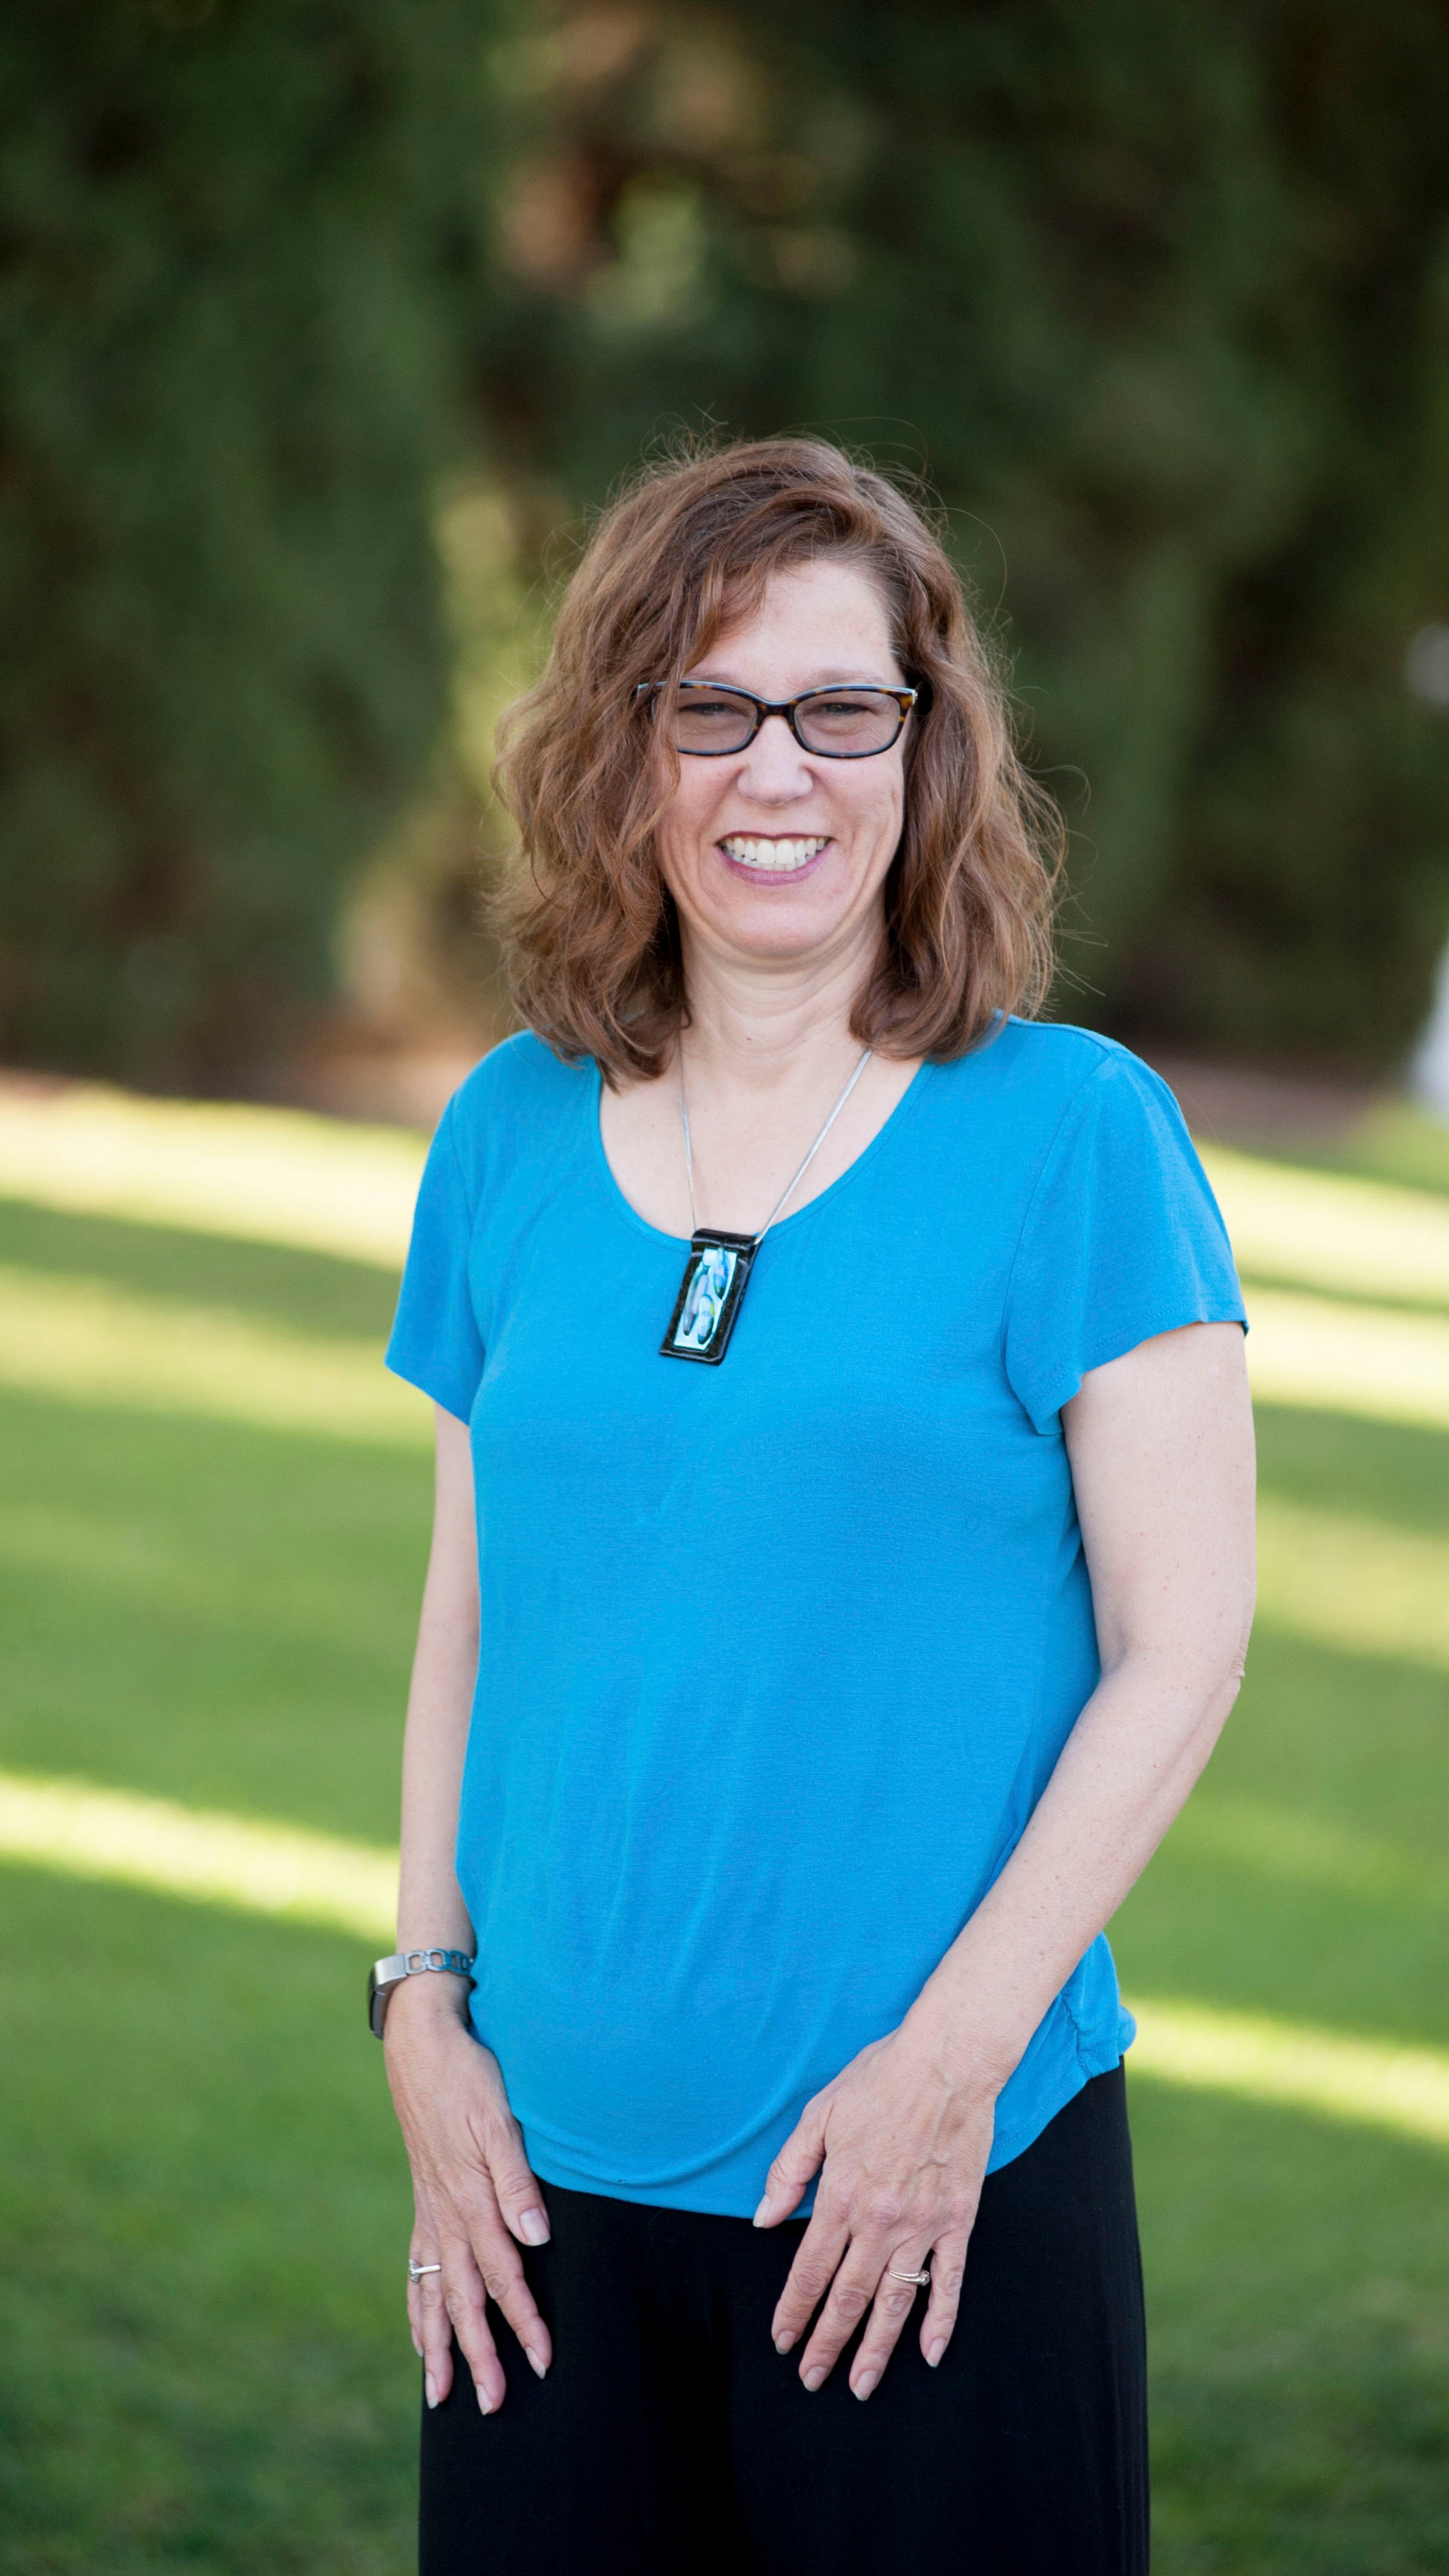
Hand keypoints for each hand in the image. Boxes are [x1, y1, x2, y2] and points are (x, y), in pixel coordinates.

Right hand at [384, 1976, 552, 2413]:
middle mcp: (447, 2216)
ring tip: (442, 2396)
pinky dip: (418, 2307)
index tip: (542, 2363)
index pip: (504, 2276)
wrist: (421, 2045)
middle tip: (494, 2407)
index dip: (524, 2321)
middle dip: (480, 2355)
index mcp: (471, 2200)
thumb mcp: (499, 2120)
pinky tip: (420, 2333)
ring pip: (435, 2292)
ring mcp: (430, 2212)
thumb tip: (537, 2239)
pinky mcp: (423, 2202)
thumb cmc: (469, 2077)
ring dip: (441, 2345)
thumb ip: (518, 2182)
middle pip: (465, 2299)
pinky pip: (416, 2268)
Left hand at [753, 2022, 999, 2399]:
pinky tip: (929, 2353)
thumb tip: (763, 2218)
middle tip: (811, 2377)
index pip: (811, 2269)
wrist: (946, 2062)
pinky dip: (940, 2319)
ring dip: (875, 2347)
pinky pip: (949, 2280)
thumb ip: (789, 2170)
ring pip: (895, 2300)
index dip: (794, 2309)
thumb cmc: (878, 2080)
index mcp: (842, 2194)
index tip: (781, 2339)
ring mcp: (923, 2223)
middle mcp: (881, 2220)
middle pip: (848, 2296)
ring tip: (861, 2384)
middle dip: (827, 2342)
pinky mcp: (958, 2219)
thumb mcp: (819, 2115)